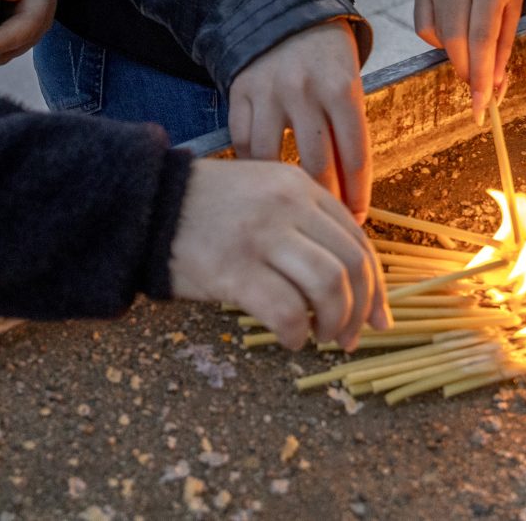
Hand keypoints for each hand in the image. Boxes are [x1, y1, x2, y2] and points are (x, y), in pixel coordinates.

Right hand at [167, 157, 387, 349]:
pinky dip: (297, 334)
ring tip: (322, 339)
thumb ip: (305, 223)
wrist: (147, 205)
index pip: (358, 239)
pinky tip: (290, 340)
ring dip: (334, 323)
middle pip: (351, 265)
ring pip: (328, 286)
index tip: (377, 317)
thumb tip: (350, 281)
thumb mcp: (264, 194)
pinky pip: (287, 310)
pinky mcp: (235, 269)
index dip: (374, 286)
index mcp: (299, 186)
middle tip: (350, 338)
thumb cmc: (208, 208)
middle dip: (360, 310)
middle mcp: (288, 205)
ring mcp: (262, 236)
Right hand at [227, 19, 371, 218]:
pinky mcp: (240, 91)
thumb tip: (350, 188)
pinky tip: (264, 178)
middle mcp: (304, 90)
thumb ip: (348, 127)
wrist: (283, 7)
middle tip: (331, 221)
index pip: (355, 155)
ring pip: (274, 159)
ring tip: (296, 208)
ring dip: (286, 188)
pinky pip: (242, 141)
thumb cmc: (325, 52)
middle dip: (327, 201)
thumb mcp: (349, 80)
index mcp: (341, 86)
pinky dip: (253, 164)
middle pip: (317, 165)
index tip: (359, 218)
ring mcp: (268, 91)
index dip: (358, 195)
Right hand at [414, 0, 525, 120]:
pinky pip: (424, 27)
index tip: (482, 104)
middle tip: (477, 89)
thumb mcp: (516, 0)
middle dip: (467, 72)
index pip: (483, 37)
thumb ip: (503, 42)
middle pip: (457, 39)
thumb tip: (494, 83)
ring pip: (440, 35)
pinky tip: (453, 32)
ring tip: (471, 52)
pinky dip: (439, 40)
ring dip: (456, 56)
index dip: (482, 75)